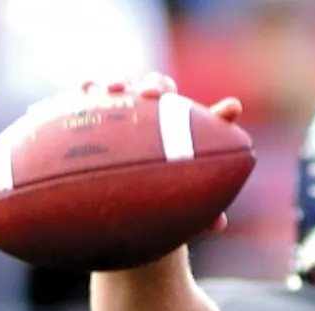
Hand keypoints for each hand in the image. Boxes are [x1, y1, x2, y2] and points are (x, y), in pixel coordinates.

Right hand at [79, 73, 243, 234]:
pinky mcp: (95, 112)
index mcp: (179, 130)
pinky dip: (91, 89)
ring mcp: (124, 109)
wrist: (122, 194)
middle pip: (157, 87)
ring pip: (124, 85)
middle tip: (149, 96)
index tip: (228, 108)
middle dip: (154, 86)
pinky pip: (91, 96)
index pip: (195, 114)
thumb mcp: (179, 201)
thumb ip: (201, 208)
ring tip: (113, 91)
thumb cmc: (159, 196)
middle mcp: (153, 113)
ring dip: (119, 82)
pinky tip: (86, 91)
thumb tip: (220, 225)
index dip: (216, 112)